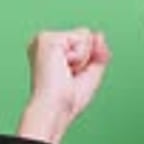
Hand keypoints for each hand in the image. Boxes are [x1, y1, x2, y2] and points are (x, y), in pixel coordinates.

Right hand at [17, 29, 110, 143]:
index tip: (70, 77)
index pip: (83, 42)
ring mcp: (44, 38)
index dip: (86, 61)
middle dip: (86, 58)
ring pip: (85, 35)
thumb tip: (99, 34)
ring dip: (82, 59)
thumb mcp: (90, 74)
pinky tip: (63, 67)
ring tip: (65, 72)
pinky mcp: (47, 38)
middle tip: (69, 76)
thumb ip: (97, 53)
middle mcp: (44, 42)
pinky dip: (79, 57)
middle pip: (86, 36)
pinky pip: (81, 38)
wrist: (56, 109)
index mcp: (51, 51)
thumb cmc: (67, 101)